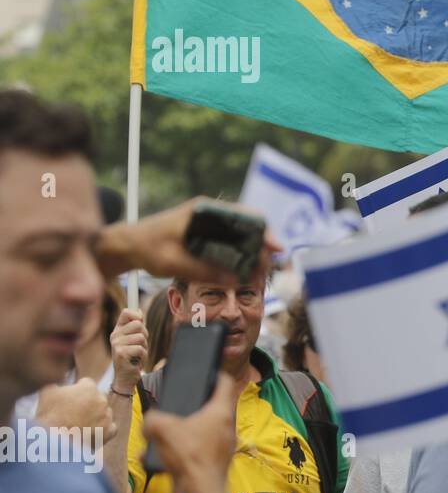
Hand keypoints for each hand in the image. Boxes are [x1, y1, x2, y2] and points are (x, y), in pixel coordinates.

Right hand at [36, 379, 116, 441]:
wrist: (55, 442)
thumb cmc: (49, 415)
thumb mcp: (47, 392)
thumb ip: (57, 383)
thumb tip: (61, 384)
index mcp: (89, 387)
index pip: (86, 383)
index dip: (77, 389)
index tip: (70, 397)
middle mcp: (102, 400)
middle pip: (96, 398)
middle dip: (87, 403)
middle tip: (73, 413)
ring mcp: (107, 416)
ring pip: (104, 412)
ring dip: (95, 416)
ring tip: (80, 424)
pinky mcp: (109, 432)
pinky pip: (110, 428)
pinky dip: (103, 429)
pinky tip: (93, 432)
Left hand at [95, 197, 283, 282]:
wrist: (127, 246)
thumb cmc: (146, 248)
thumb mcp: (173, 262)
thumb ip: (203, 271)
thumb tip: (235, 281)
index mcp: (204, 211)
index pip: (245, 215)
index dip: (264, 231)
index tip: (275, 248)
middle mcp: (211, 214)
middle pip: (248, 226)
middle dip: (262, 247)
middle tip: (267, 269)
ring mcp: (209, 224)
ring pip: (241, 236)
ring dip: (252, 254)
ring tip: (259, 274)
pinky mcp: (206, 235)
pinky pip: (231, 243)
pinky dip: (240, 256)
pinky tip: (244, 271)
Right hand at [110, 308, 148, 394]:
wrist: (126, 377)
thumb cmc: (132, 357)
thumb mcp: (134, 340)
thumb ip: (136, 326)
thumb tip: (139, 311)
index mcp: (118, 330)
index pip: (126, 312)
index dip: (137, 315)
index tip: (141, 321)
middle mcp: (115, 336)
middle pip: (138, 324)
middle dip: (145, 335)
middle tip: (140, 346)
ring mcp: (116, 344)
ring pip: (141, 337)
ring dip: (144, 347)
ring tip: (137, 354)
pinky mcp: (121, 354)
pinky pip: (141, 349)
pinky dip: (143, 356)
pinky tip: (136, 361)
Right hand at [142, 373, 238, 492]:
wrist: (199, 492)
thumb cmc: (189, 456)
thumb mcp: (161, 429)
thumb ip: (152, 419)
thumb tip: (151, 422)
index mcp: (222, 412)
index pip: (226, 383)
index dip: (216, 374)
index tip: (207, 372)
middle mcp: (227, 427)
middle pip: (215, 407)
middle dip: (196, 405)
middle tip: (181, 403)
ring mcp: (223, 445)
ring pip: (204, 430)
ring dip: (186, 430)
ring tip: (166, 433)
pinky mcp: (214, 462)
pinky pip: (197, 450)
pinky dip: (182, 451)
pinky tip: (161, 458)